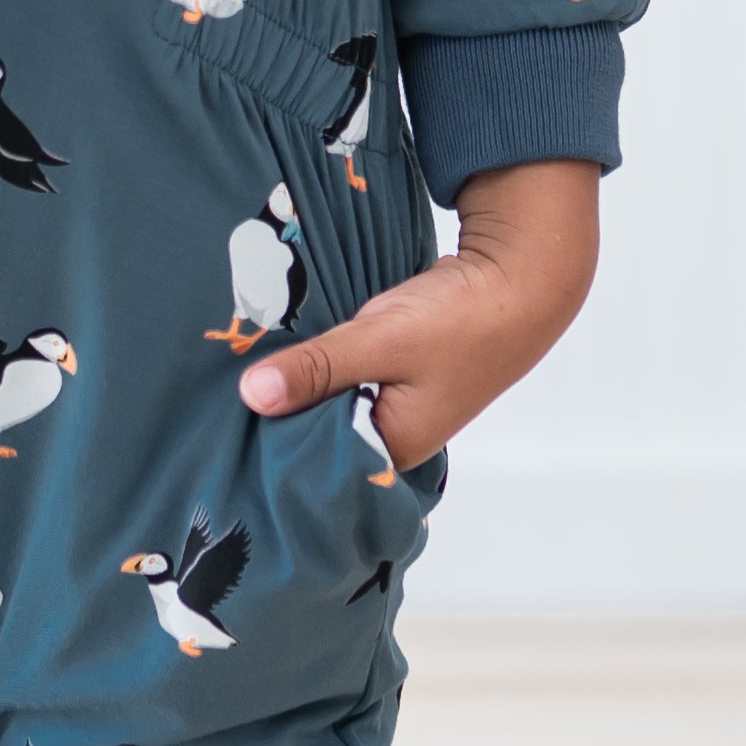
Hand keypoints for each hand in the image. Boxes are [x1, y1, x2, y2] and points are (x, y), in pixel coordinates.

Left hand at [235, 158, 596, 469]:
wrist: (524, 280)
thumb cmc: (463, 319)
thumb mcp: (381, 341)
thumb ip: (317, 368)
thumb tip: (251, 396)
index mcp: (392, 449)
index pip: (316, 465)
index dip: (272, 445)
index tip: (226, 427)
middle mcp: (393, 438)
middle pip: (319, 436)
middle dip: (280, 413)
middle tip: (222, 396)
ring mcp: (397, 406)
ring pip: (331, 404)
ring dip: (301, 385)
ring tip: (242, 374)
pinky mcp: (397, 376)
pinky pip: (346, 379)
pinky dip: (323, 366)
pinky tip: (288, 352)